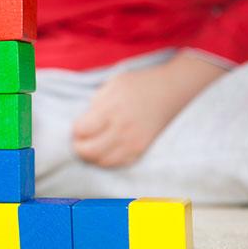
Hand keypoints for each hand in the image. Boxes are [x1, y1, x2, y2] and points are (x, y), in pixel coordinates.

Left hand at [73, 54, 227, 167]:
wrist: (171, 92)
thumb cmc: (139, 85)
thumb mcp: (113, 84)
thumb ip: (96, 102)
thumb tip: (83, 123)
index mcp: (112, 109)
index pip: (81, 130)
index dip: (76, 129)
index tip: (80, 124)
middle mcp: (122, 129)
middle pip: (88, 151)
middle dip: (79, 146)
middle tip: (81, 138)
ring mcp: (133, 143)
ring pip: (102, 162)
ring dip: (92, 155)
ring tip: (94, 144)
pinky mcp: (141, 151)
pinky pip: (118, 164)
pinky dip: (107, 160)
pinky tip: (107, 149)